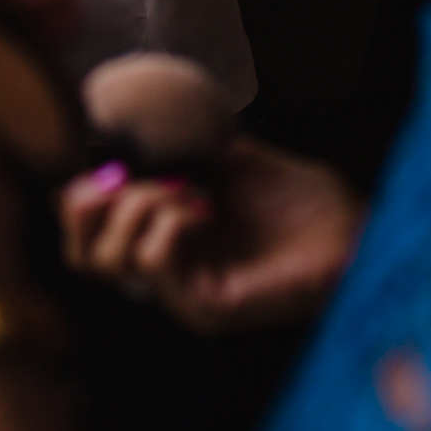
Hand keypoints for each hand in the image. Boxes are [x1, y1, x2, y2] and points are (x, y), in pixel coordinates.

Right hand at [60, 138, 361, 333]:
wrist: (354, 228)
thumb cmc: (302, 203)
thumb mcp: (230, 162)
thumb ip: (184, 150)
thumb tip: (134, 121)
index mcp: (163, 244)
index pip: (85, 240)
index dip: (76, 200)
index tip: (103, 162)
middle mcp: (166, 277)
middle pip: (81, 259)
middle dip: (90, 205)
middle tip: (127, 178)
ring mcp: (183, 297)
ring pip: (111, 259)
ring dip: (139, 206)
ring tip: (187, 191)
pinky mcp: (207, 309)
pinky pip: (155, 264)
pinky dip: (169, 224)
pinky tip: (205, 209)